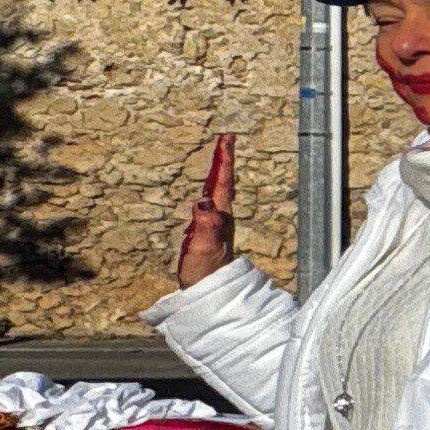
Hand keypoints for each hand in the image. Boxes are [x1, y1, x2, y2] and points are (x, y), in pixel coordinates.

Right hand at [175, 131, 235, 285]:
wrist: (210, 291)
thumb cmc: (205, 271)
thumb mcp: (203, 247)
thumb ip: (206, 224)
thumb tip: (202, 200)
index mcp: (220, 215)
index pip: (223, 181)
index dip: (224, 159)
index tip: (227, 138)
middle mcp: (221, 216)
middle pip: (223, 182)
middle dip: (224, 159)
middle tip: (226, 139)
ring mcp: (215, 224)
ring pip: (218, 191)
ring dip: (218, 173)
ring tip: (219, 157)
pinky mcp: (208, 232)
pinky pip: (210, 203)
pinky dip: (209, 190)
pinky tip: (205, 191)